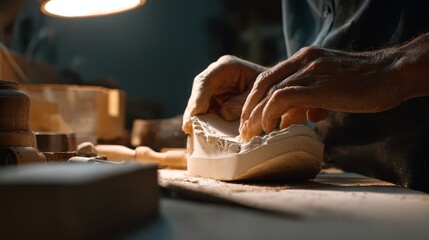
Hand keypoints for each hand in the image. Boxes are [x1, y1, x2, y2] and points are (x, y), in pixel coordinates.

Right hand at [182, 55, 266, 133]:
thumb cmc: (270, 87)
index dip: (197, 98)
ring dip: (197, 118)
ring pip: (199, 103)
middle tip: (189, 128)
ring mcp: (215, 88)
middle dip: (193, 111)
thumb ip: (242, 102)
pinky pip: (206, 111)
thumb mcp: (259, 93)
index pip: (205, 81)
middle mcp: (216, 75)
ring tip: (193, 133)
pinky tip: (203, 133)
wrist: (276, 89)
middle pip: (198, 93)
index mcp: (226, 67)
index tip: (194, 114)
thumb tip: (223, 113)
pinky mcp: (216, 100)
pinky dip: (205, 122)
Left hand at [239, 46, 407, 140]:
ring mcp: (311, 71)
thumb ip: (311, 100)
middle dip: (248, 108)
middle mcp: (303, 61)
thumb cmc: (364, 83)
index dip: (254, 99)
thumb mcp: (330, 89)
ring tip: (253, 134)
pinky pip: (284, 97)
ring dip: (256, 115)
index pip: (268, 77)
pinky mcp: (320, 85)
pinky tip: (270, 127)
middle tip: (245, 130)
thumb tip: (299, 118)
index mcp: (304, 59)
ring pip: (270, 91)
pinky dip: (271, 112)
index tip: (249, 119)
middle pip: (262, 83)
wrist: (392, 73)